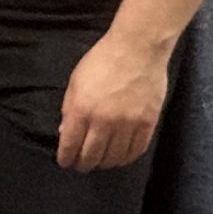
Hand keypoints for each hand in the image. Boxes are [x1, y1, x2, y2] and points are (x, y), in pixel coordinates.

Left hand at [57, 29, 170, 171]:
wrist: (137, 48)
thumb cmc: (102, 60)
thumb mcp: (76, 81)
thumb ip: (69, 109)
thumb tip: (65, 133)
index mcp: (82, 109)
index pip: (70, 145)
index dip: (66, 158)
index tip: (66, 162)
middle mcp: (104, 121)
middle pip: (92, 156)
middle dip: (84, 164)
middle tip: (82, 165)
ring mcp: (127, 123)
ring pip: (114, 157)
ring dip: (105, 163)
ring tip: (101, 162)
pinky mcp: (147, 123)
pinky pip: (136, 150)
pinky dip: (126, 158)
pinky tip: (120, 157)